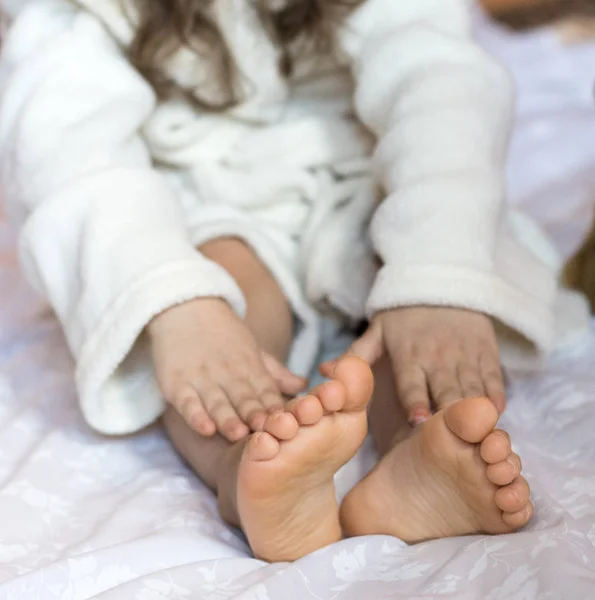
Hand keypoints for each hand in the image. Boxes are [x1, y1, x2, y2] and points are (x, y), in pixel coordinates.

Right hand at [148, 298, 306, 441]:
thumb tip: (304, 386)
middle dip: (256, 416)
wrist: (185, 307)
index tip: (289, 424)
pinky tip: (205, 429)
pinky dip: (196, 416)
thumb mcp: (253, 350)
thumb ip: (276, 373)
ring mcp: (202, 378)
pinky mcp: (177, 383)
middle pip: (244, 399)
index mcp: (250, 367)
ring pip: (217, 403)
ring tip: (239, 434)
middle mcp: (228, 374)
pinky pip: (187, 403)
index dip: (276, 408)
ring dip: (228, 419)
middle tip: (268, 433)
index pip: (266, 391)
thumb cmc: (223, 334)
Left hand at [320, 307, 505, 423]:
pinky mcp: (487, 352)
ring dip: (474, 412)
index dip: (415, 401)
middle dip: (449, 414)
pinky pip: (493, 379)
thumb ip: (355, 355)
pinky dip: (495, 398)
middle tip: (452, 437)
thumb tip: (325, 373)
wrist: (441, 282)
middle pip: (445, 391)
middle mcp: (438, 357)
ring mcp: (465, 355)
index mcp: (409, 354)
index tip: (418, 421)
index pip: (411, 382)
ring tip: (476, 434)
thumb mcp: (377, 331)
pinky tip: (494, 415)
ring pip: (472, 389)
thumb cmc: (404, 315)